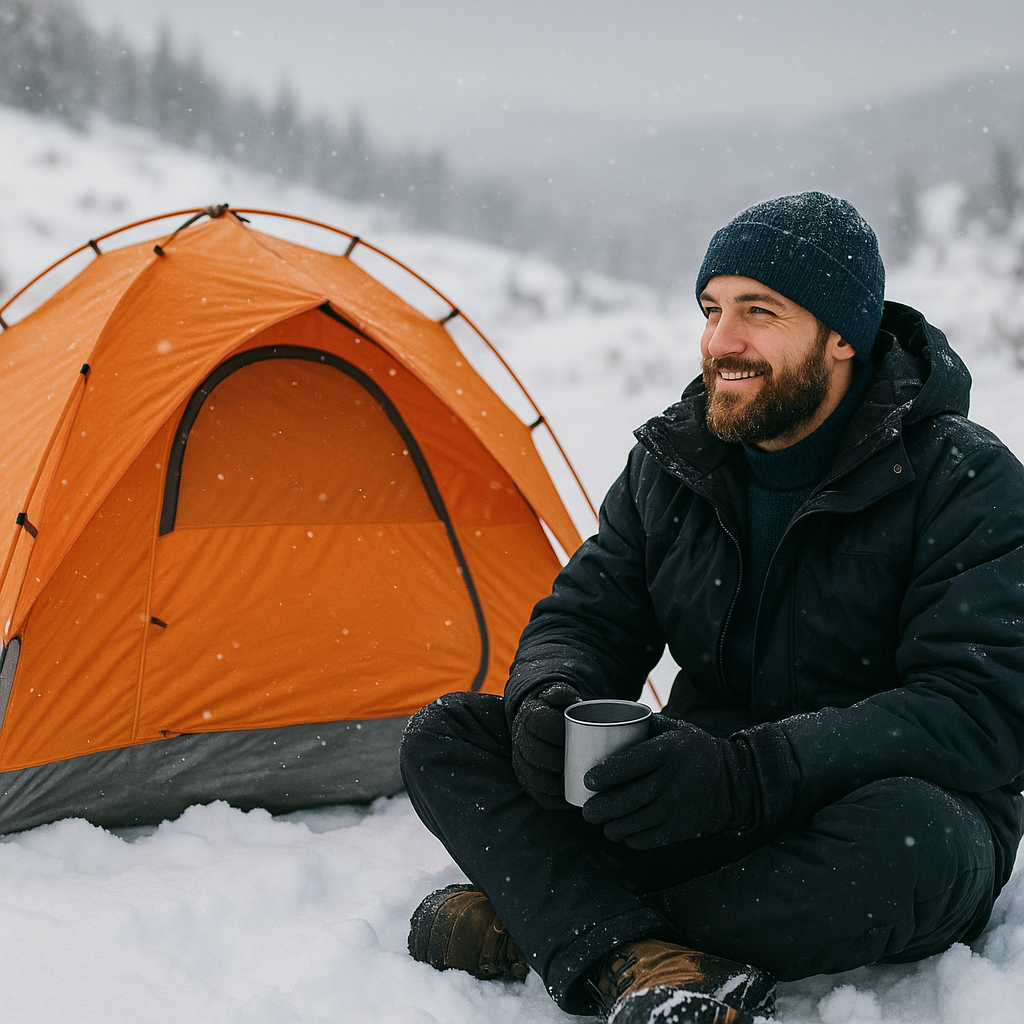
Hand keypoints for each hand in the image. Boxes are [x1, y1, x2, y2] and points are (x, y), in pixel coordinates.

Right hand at [510, 682, 580, 807]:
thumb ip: (564, 694)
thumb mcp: (560, 696)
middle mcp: (521, 741)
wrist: (540, 722)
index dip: (558, 731)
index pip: (539, 724)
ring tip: (582, 781)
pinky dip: (560, 799)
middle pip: (536, 754)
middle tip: (584, 761)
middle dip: (560, 760)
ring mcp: (523, 765)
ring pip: (537, 780)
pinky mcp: (529, 783)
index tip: (580, 734)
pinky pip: (541, 796)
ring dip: (560, 784)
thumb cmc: (557, 710)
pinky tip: (577, 796)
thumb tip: (573, 700)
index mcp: (529, 716)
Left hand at [581, 715, 755, 847]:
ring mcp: (676, 808)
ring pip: (634, 823)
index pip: (631, 764)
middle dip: (600, 808)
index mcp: (668, 752)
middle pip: (627, 799)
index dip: (606, 774)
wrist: (734, 782)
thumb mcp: (675, 728)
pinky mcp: (680, 830)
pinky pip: (647, 839)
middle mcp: (671, 781)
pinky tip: (622, 832)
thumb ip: (644, 724)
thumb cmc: (694, 750)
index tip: (587, 780)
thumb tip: (608, 720)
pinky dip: (630, 839)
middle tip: (586, 810)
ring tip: (601, 822)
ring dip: (611, 826)